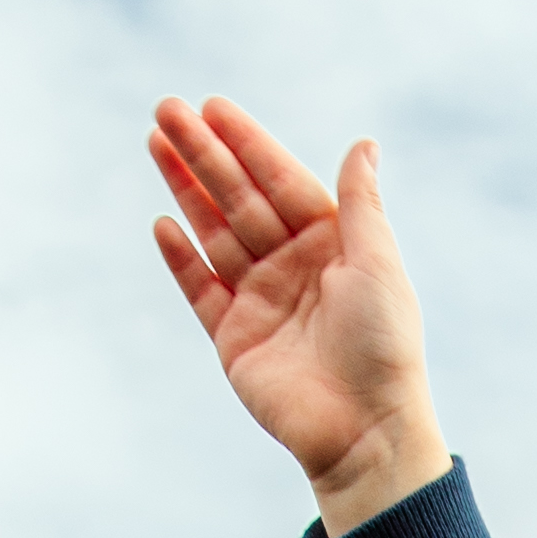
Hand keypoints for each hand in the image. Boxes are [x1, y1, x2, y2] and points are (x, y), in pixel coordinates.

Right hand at [148, 98, 447, 534]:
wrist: (364, 430)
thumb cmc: (382, 346)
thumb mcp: (377, 263)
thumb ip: (361, 203)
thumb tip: (364, 144)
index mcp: (331, 245)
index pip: (280, 180)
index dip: (246, 143)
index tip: (212, 107)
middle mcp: (293, 266)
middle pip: (239, 198)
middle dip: (203, 155)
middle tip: (165, 111)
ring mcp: (260, 301)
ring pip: (215, 233)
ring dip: (185, 190)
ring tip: (154, 144)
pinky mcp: (235, 339)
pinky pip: (202, 289)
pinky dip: (182, 258)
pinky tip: (162, 223)